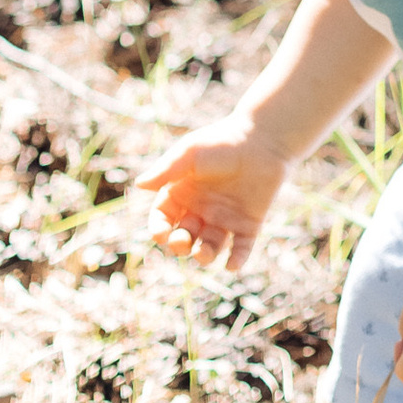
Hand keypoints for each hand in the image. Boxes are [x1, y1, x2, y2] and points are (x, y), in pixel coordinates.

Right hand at [139, 120, 291, 271]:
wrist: (264, 137)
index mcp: (183, 193)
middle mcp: (201, 210)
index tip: (161, 234)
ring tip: (203, 253)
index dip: (158, 229)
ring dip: (204, 257)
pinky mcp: (249, 223)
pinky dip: (237, 259)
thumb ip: (167, 170)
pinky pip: (241, 248)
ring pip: (209, 247)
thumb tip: (139, 185)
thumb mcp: (191, 153)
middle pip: (183, 237)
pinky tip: (232, 265)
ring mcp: (224, 218)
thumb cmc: (223, 141)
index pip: (163, 219)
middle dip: (179, 245)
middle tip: (183, 241)